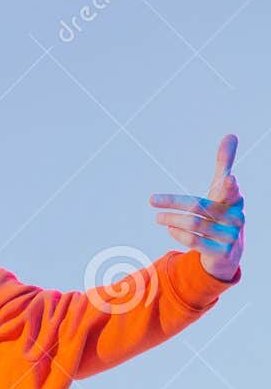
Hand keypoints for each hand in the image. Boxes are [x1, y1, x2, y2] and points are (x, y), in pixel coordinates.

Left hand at [150, 135, 243, 281]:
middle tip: (151, 200)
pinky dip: (178, 234)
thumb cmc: (222, 214)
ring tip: (158, 218)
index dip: (229, 186)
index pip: (231, 190)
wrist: (229, 254)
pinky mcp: (220, 253)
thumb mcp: (223, 190)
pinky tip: (169, 229)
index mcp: (236, 199)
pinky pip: (194, 241)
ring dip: (171, 220)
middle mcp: (236, 217)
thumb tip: (230, 134)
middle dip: (173, 203)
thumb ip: (224, 164)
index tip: (228, 179)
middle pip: (199, 207)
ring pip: (194, 225)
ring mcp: (230, 236)